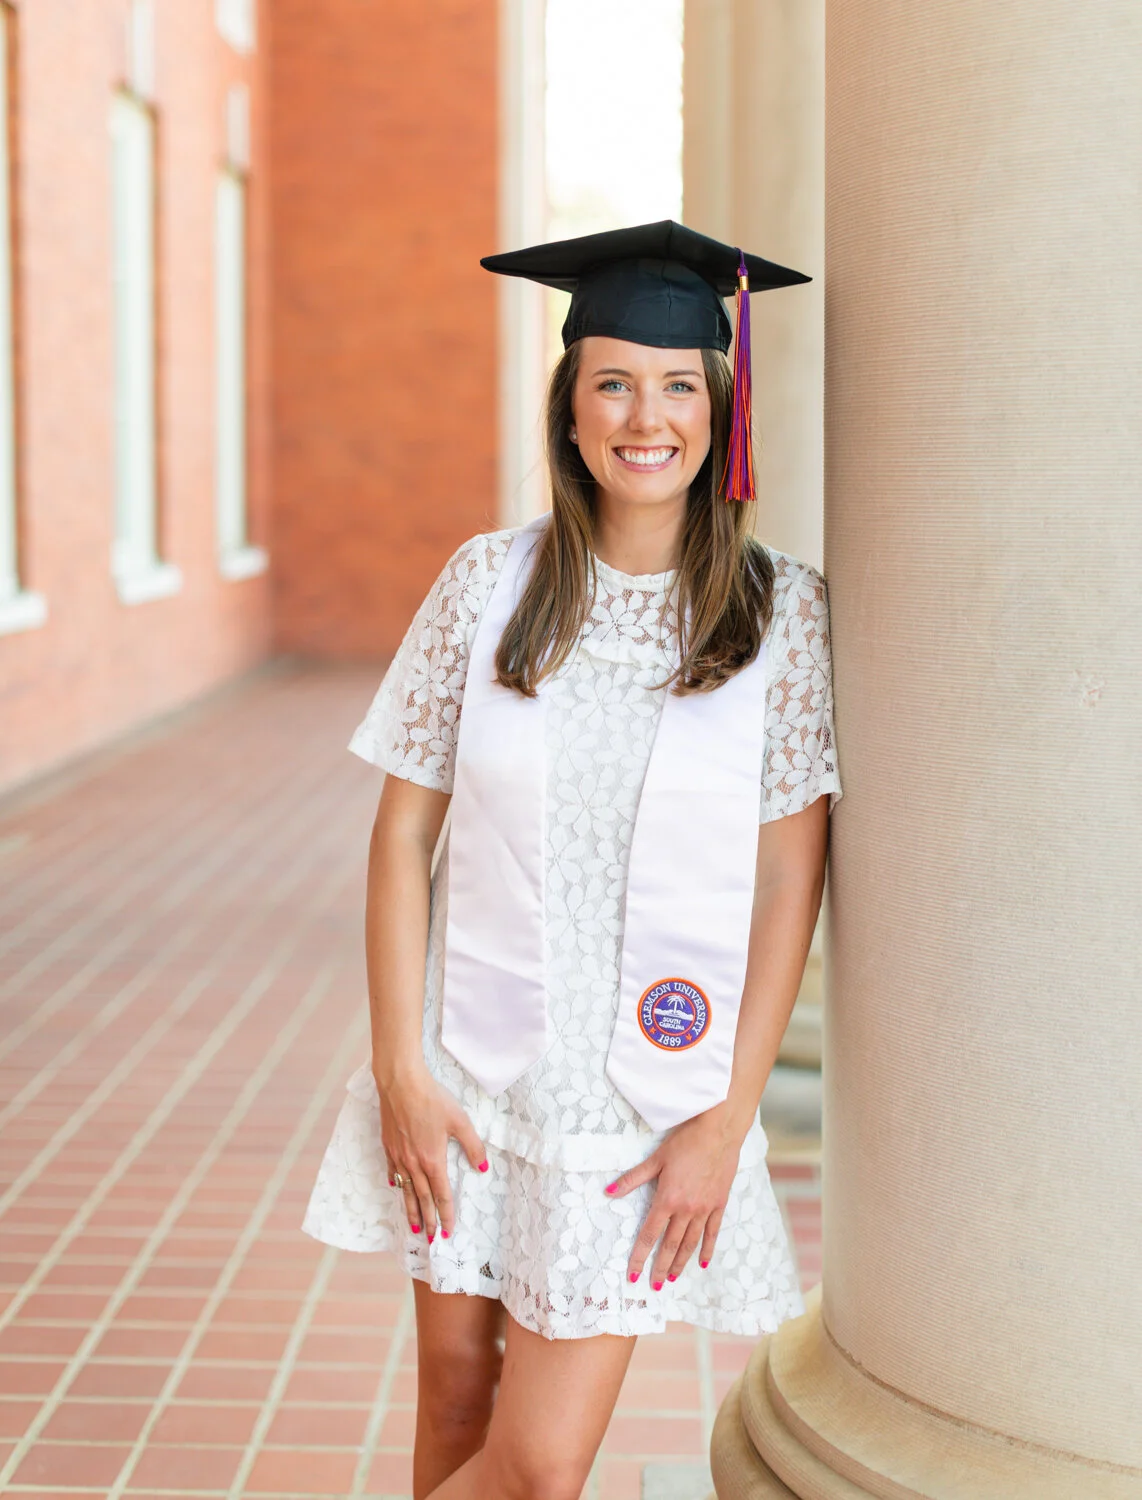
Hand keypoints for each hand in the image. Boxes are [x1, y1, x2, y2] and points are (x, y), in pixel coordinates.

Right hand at [375, 1062, 487, 1241]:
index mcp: (433, 1160)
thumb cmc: (432, 1100)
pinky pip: (393, 1171)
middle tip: (429, 1239)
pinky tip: (396, 1188)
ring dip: (410, 1210)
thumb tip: (483, 1168)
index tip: (447, 1231)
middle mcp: (414, 1164)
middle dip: (427, 1220)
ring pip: (405, 1190)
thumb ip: (473, 1147)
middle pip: (422, 1199)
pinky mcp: (388, 1145)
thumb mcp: (460, 1121)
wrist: (401, 1084)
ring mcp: (399, 1156)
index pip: (442, 1195)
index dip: (446, 1214)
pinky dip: (396, 1183)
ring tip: (413, 1226)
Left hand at [605, 1102, 748, 1287]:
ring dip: (680, 1263)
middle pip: (670, 1245)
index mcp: (667, 1199)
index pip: (649, 1235)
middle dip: (660, 1267)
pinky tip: (702, 1263)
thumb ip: (632, 1179)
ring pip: (690, 1243)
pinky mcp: (719, 1205)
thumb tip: (608, 1192)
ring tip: (671, 1278)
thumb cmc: (685, 1142)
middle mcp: (686, 1209)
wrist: (719, 1132)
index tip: (633, 1275)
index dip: (640, 1257)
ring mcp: (704, 1209)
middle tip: (653, 1286)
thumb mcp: (656, 1159)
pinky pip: (712, 1233)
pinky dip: (707, 1250)